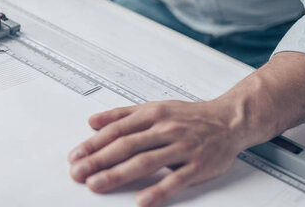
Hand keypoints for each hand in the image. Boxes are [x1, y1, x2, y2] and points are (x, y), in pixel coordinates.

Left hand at [68, 100, 247, 206]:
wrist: (228, 120)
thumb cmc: (188, 116)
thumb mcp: (153, 107)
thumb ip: (121, 114)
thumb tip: (93, 121)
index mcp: (152, 114)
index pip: (116, 130)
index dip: (93, 144)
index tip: (76, 156)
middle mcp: (165, 129)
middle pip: (126, 146)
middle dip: (98, 160)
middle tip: (78, 172)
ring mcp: (182, 148)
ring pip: (146, 162)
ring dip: (118, 174)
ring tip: (97, 184)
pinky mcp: (198, 165)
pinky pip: (176, 180)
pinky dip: (158, 191)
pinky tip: (141, 201)